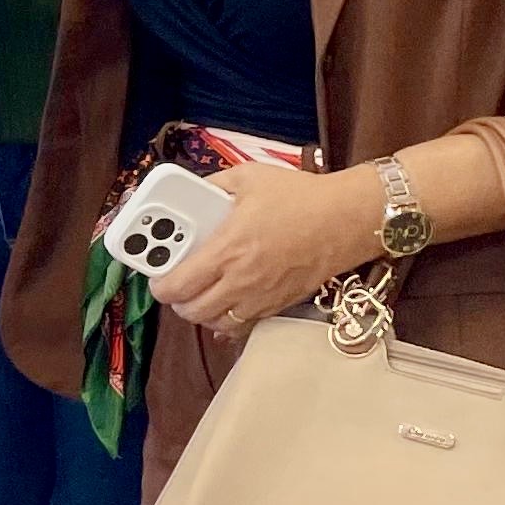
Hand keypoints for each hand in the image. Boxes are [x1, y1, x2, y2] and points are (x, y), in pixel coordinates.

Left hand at [147, 162, 388, 330]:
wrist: (349, 219)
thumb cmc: (301, 197)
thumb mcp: (248, 178)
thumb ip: (213, 186)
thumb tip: (192, 192)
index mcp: (228, 248)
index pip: (177, 284)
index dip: (158, 283)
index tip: (155, 274)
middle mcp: (242, 280)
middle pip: (192, 310)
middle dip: (176, 299)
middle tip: (175, 282)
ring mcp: (262, 297)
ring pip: (217, 323)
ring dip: (201, 311)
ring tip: (198, 292)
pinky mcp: (280, 304)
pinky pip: (244, 326)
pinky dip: (228, 321)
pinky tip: (226, 303)